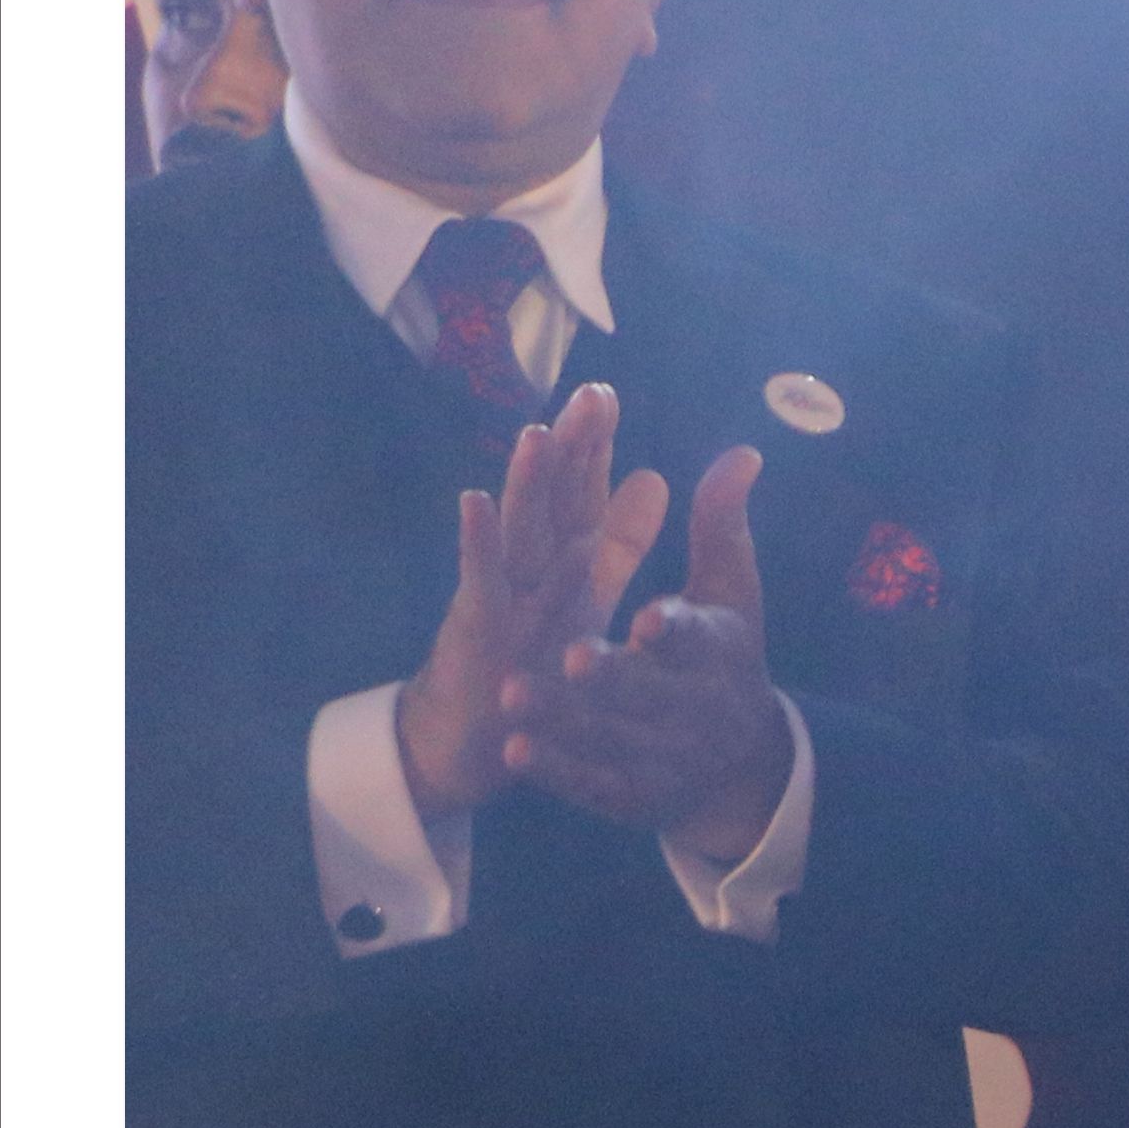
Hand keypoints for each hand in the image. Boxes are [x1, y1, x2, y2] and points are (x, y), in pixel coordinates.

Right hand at [395, 383, 668, 817]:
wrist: (482, 731)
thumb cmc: (535, 656)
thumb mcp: (588, 595)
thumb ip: (620, 542)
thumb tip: (655, 477)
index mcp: (562, 556)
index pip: (580, 492)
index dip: (592, 447)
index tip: (605, 396)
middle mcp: (529, 564)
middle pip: (552, 498)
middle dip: (571, 448)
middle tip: (593, 396)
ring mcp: (501, 592)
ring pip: (517, 530)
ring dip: (525, 482)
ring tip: (538, 432)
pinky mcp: (478, 627)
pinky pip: (480, 582)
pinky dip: (477, 542)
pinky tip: (473, 501)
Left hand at [500, 445, 791, 860]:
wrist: (743, 766)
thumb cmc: (727, 658)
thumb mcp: (731, 591)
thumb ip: (721, 524)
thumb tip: (741, 452)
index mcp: (719, 653)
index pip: (698, 639)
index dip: (674, 631)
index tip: (647, 618)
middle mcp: (695, 708)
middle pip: (650, 692)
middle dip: (613, 676)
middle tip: (573, 656)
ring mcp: (661, 757)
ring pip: (609, 738)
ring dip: (565, 719)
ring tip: (515, 695)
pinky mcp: (632, 795)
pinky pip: (591, 784)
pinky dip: (556, 770)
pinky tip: (516, 751)